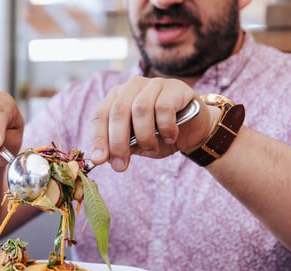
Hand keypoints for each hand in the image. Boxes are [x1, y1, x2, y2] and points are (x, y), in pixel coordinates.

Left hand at [90, 76, 216, 170]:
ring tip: (153, 148)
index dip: (98, 138)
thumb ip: (121, 147)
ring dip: (145, 136)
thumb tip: (103, 158)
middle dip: (118, 142)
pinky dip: (165, 128)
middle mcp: (132, 87)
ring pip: (140, 109)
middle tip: (121, 166)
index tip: (99, 160)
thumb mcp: (137, 145)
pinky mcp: (174, 87)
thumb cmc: (160, 136)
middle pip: (118, 112)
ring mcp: (153, 84)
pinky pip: (164, 108)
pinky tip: (170, 137)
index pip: (101, 115)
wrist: (192, 131)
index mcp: (117, 98)